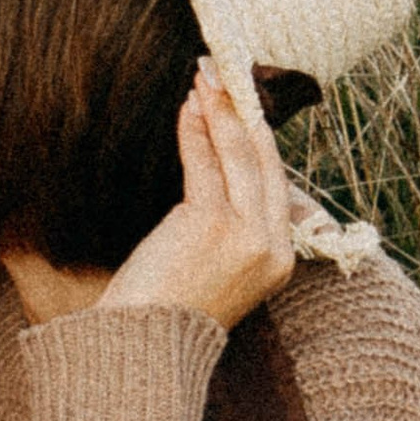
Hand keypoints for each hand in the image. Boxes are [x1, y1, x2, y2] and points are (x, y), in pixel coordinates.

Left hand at [95, 60, 296, 331]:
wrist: (140, 349)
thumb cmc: (164, 312)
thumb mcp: (212, 270)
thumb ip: (225, 228)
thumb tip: (214, 170)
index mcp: (279, 260)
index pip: (275, 183)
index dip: (258, 136)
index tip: (242, 101)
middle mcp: (272, 246)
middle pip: (264, 161)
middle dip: (243, 111)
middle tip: (224, 70)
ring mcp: (247, 235)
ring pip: (239, 157)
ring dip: (220, 110)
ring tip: (205, 76)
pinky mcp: (213, 225)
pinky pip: (205, 165)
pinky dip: (195, 131)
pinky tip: (187, 107)